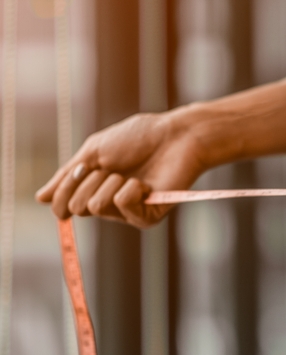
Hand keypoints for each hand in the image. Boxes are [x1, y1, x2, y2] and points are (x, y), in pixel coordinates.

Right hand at [35, 111, 204, 227]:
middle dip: (89, 180)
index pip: (63, 205)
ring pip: (96, 206)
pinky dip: (131, 188)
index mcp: (94, 189)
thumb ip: (67, 175)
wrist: (176, 136)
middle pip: (77, 207)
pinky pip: (122, 205)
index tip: (82, 168)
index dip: (65, 187)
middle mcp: (108, 205)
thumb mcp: (94, 152)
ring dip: (111, 182)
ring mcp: (128, 214)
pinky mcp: (146, 218)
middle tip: (113, 167)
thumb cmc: (139, 138)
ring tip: (132, 174)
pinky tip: (146, 184)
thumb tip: (40, 198)